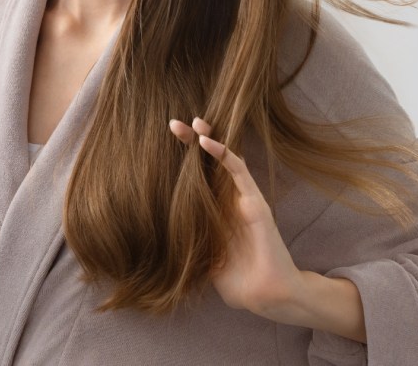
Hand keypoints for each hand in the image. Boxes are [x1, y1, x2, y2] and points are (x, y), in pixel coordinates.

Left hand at [169, 118, 365, 342]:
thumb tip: (154, 230)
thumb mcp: (200, 253)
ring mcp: (242, 198)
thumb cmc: (233, 278)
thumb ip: (185, 237)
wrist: (263, 295)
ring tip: (194, 122)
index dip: (182, 160)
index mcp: (213, 209)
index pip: (196, 177)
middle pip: (208, 163)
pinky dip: (224, 155)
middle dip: (192, 142)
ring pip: (225, 161)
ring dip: (209, 140)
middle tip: (173, 123)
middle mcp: (227, 200)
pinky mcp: (254, 203)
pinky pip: (239, 173)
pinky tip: (208, 142)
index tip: (161, 145)